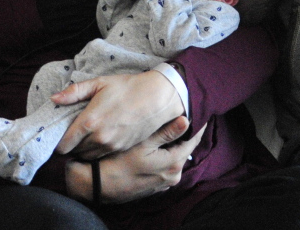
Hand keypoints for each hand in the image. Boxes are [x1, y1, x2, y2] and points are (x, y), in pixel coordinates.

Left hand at [53, 70, 184, 159]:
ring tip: (87, 135)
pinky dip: (97, 150)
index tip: (62, 133)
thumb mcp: (99, 83)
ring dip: (84, 149)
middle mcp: (98, 138)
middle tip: (74, 132)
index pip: (63, 145)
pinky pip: (101, 156)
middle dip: (71, 144)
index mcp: (89, 121)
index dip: (59, 141)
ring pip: (87, 157)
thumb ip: (74, 92)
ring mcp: (111, 146)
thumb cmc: (127, 87)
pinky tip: (102, 137)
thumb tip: (53, 99)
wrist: (157, 98)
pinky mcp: (121, 149)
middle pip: (74, 152)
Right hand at [66, 119, 204, 203]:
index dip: (197, 126)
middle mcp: (173, 176)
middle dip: (184, 135)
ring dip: (173, 145)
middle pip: (184, 150)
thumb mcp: (143, 143)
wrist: (98, 185)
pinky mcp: (155, 186)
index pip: (192, 141)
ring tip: (170, 129)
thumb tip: (186, 120)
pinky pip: (165, 167)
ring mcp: (164, 183)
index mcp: (173, 163)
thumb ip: (166, 132)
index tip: (200, 113)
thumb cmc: (119, 161)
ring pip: (174, 158)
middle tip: (184, 115)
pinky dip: (164, 156)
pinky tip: (157, 147)